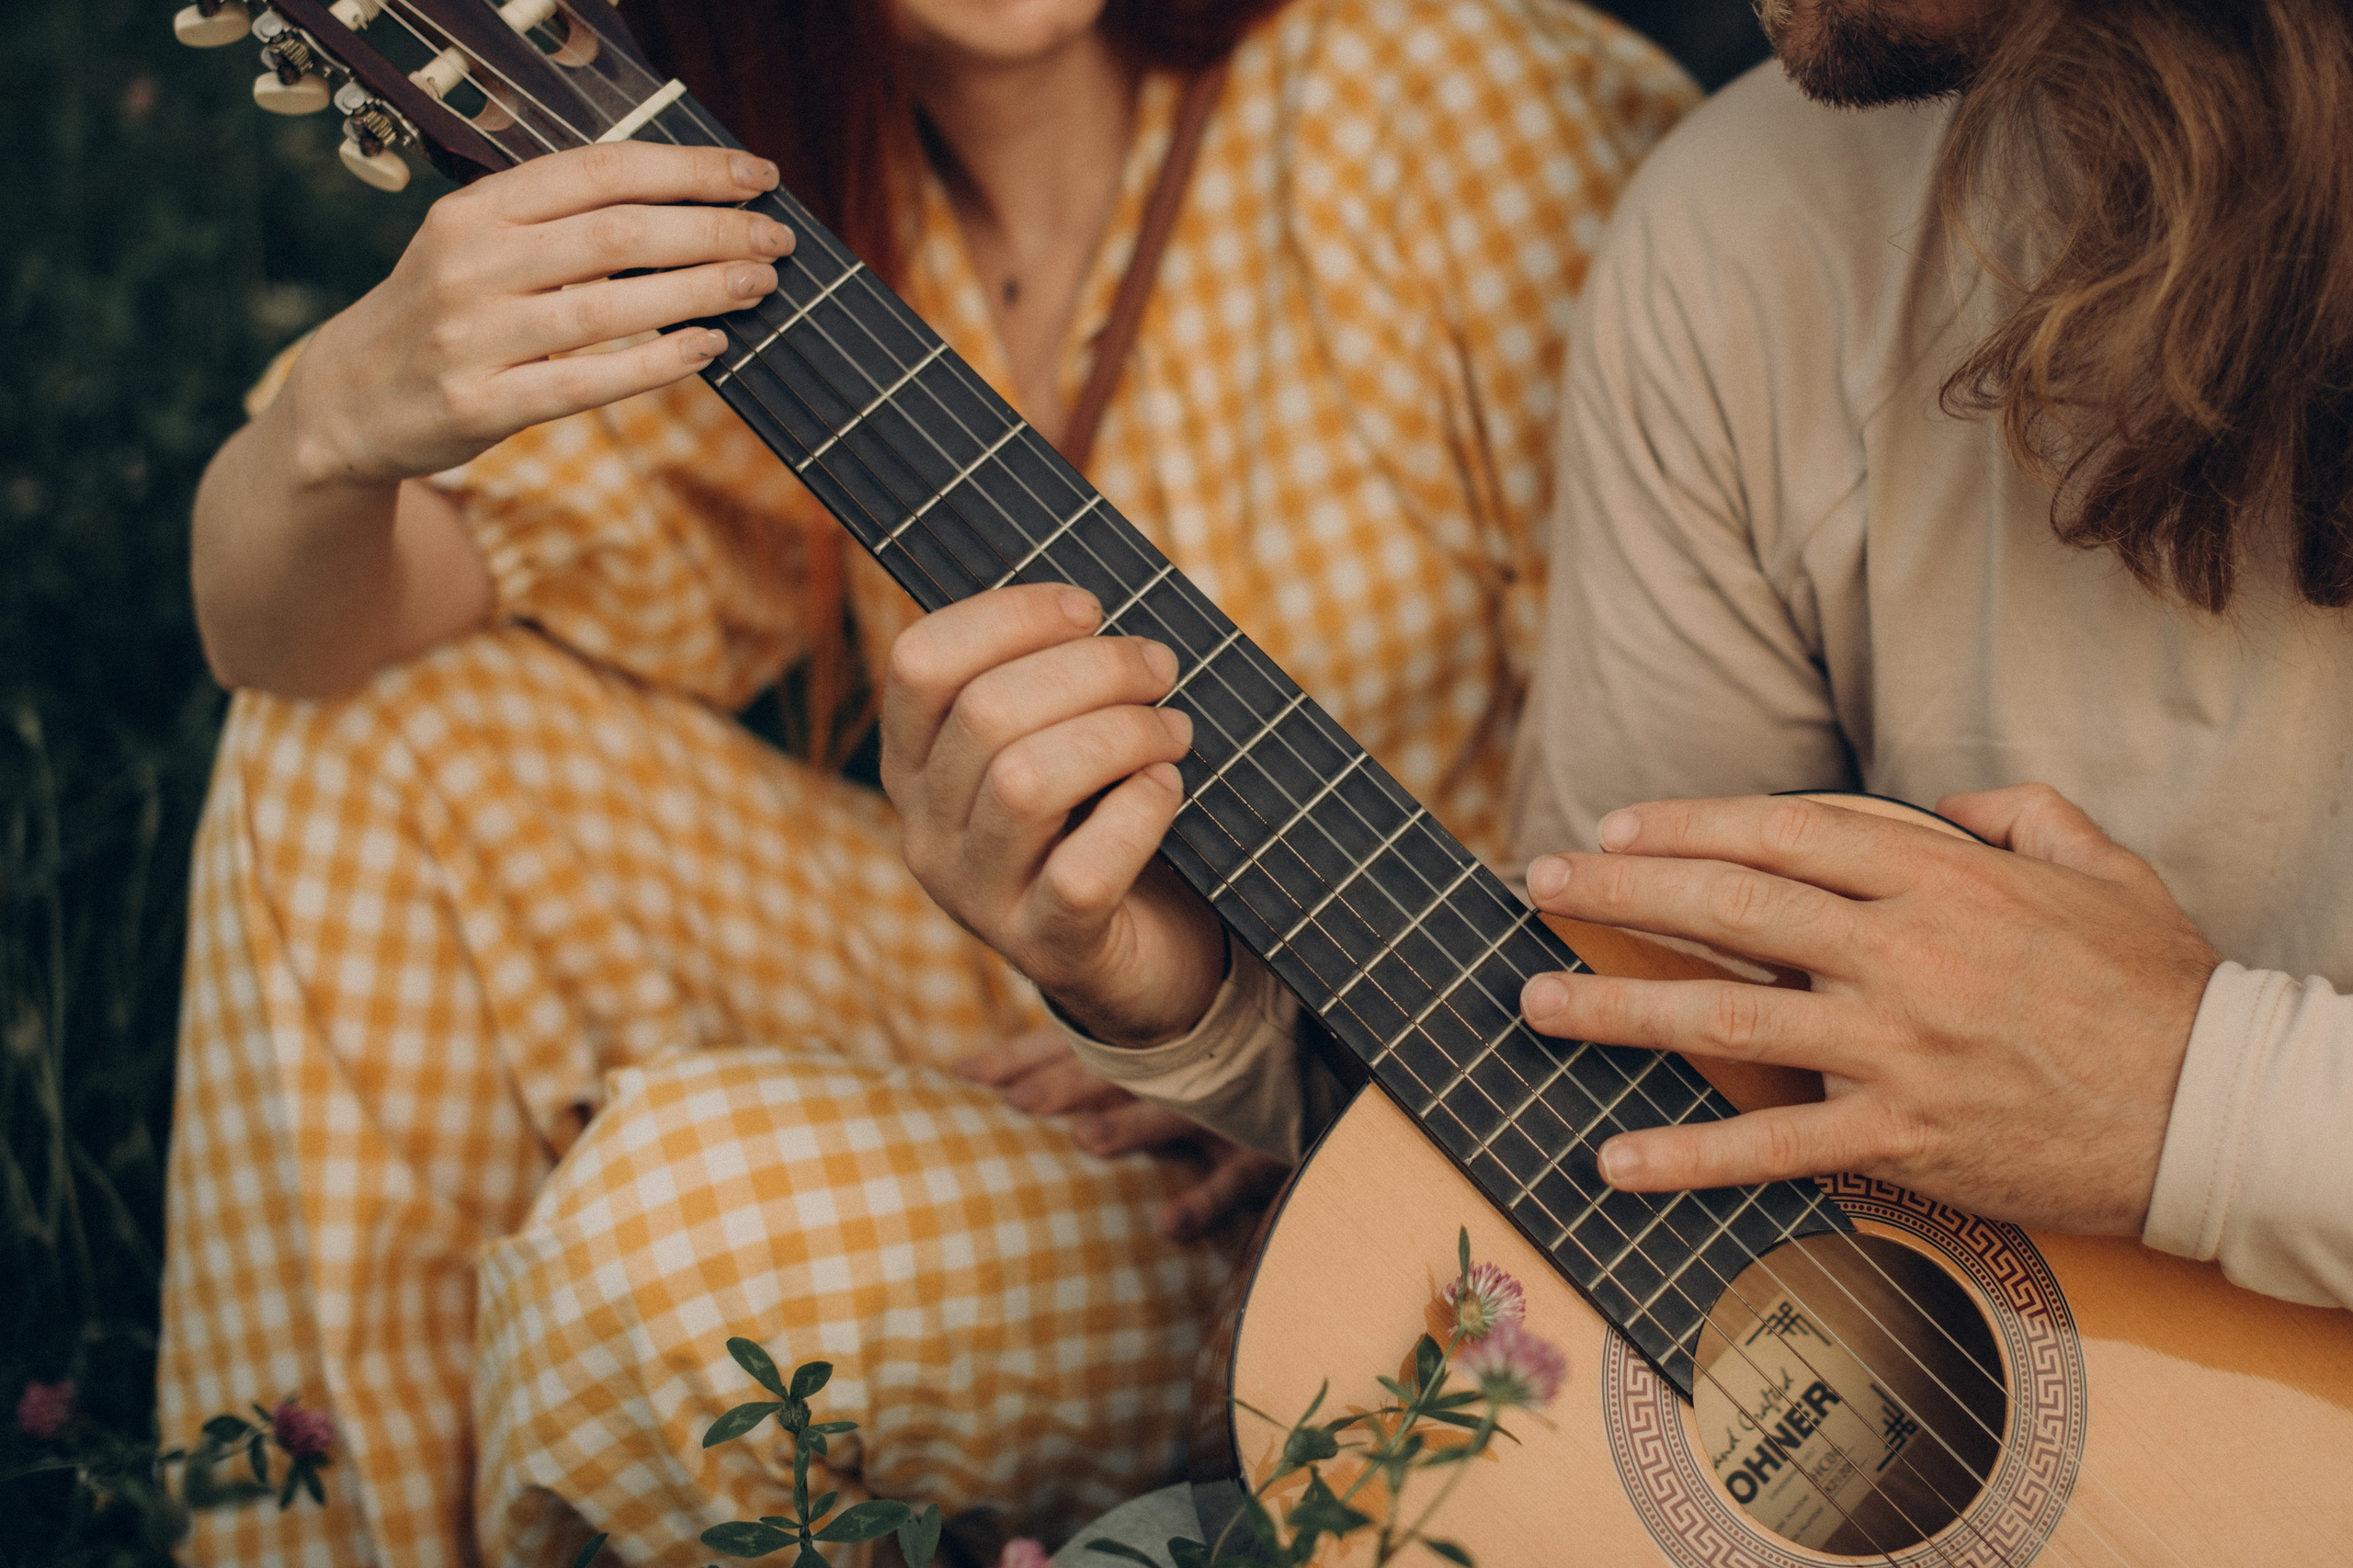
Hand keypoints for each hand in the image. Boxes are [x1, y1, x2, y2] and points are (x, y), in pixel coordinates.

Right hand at [283, 142, 791, 486]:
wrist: (348, 398)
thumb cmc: (443, 311)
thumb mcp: (477, 244)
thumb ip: (558, 221)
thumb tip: (683, 203)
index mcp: (476, 209)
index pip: (599, 170)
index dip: (686, 169)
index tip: (754, 175)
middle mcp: (471, 263)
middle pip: (615, 234)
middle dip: (709, 230)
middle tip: (773, 238)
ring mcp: (474, 336)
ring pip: (607, 306)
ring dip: (697, 291)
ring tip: (758, 285)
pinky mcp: (483, 403)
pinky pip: (587, 381)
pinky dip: (655, 362)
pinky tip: (708, 346)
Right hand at [882, 584, 1225, 1046]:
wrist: (1135, 961)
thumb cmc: (1098, 821)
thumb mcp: (1053, 744)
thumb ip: (1050, 680)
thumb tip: (1093, 609)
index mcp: (914, 763)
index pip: (919, 662)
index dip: (1009, 616)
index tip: (1090, 609)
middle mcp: (926, 830)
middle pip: (984, 714)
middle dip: (1092, 671)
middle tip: (1160, 668)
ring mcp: (977, 897)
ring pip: (1024, 783)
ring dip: (1120, 735)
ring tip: (1173, 730)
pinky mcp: (1046, 949)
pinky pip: (1083, 871)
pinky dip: (1139, 813)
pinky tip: (1168, 790)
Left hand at [952, 1029, 1286, 1239]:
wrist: (1321, 1060)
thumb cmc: (1223, 1060)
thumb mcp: (1148, 1052)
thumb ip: (1083, 1057)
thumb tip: (987, 1083)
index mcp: (1141, 1038)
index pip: (1067, 1041)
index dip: (1016, 1058)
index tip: (961, 1077)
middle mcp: (1176, 1064)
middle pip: (1111, 1071)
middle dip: (1062, 1085)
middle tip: (1014, 1104)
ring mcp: (1220, 1103)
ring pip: (1174, 1112)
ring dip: (1134, 1126)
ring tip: (1089, 1141)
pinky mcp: (1264, 1146)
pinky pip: (1237, 1177)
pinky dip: (1205, 1201)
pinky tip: (1168, 1226)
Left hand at [1517, 785, 2220, 1233]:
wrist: (2214, 1110)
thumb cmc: (2157, 984)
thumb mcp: (2101, 863)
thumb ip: (2017, 814)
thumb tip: (1948, 803)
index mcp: (1941, 878)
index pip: (1781, 832)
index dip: (1685, 825)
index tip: (1613, 828)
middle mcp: (1902, 952)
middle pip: (1729, 907)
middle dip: (1619, 890)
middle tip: (1537, 885)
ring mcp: (1895, 1048)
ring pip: (1724, 1017)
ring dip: (1616, 1008)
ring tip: (1536, 1002)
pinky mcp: (1901, 1139)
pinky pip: (1771, 1147)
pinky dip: (1686, 1154)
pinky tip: (1614, 1158)